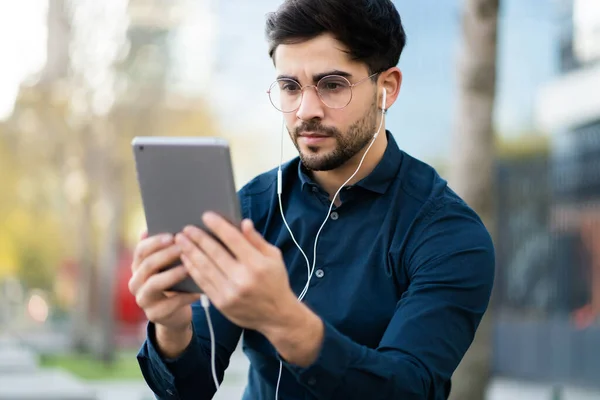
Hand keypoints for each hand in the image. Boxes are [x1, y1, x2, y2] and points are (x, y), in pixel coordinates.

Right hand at [129, 230, 199, 332]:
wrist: (175, 313)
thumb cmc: (176, 282)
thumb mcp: (170, 266)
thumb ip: (170, 249)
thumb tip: (178, 228)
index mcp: (138, 266)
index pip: (141, 250)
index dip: (155, 242)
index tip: (172, 235)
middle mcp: (136, 282)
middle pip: (147, 265)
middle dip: (165, 255)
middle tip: (183, 247)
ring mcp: (143, 299)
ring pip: (154, 284)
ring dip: (172, 274)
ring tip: (188, 268)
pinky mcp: (154, 314)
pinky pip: (170, 304)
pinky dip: (185, 296)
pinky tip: (198, 291)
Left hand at [175, 212, 297, 333]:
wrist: (276, 316)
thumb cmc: (275, 282)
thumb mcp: (274, 257)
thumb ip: (257, 240)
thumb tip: (244, 223)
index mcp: (257, 264)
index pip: (233, 239)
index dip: (218, 226)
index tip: (206, 216)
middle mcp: (242, 278)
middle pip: (214, 253)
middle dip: (198, 238)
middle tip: (186, 228)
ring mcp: (230, 292)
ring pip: (205, 268)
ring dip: (190, 252)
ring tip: (181, 241)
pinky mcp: (221, 303)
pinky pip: (203, 283)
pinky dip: (193, 269)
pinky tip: (186, 259)